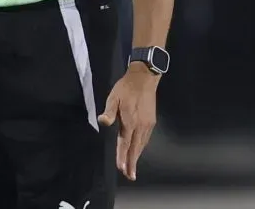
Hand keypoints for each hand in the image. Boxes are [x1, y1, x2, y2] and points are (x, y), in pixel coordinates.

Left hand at [98, 62, 159, 180]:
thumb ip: (109, 112)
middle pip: (135, 148)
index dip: (123, 157)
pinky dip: (141, 147)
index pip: (125, 143)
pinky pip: (146, 138)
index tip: (122, 169)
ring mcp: (148, 124)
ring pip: (142, 145)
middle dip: (132, 163)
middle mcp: (141, 126)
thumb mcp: (113, 97)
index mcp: (130, 121)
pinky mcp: (151, 121)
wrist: (144, 79)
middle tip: (129, 176)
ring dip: (137, 156)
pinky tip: (138, 150)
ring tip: (133, 167)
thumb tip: (103, 122)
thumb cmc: (125, 88)